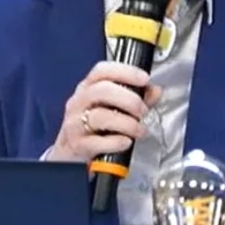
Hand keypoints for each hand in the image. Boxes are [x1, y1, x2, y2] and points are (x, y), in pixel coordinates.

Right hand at [44, 61, 162, 163]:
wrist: (70, 153)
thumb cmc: (92, 128)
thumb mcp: (112, 108)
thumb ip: (136, 98)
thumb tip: (155, 91)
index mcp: (88, 88)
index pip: (102, 71)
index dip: (125, 72)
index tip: (144, 79)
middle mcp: (79, 102)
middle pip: (102, 90)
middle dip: (129, 100)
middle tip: (143, 111)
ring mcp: (75, 123)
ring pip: (100, 116)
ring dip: (127, 123)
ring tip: (138, 130)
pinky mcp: (77, 144)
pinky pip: (98, 142)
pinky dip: (116, 142)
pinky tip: (125, 142)